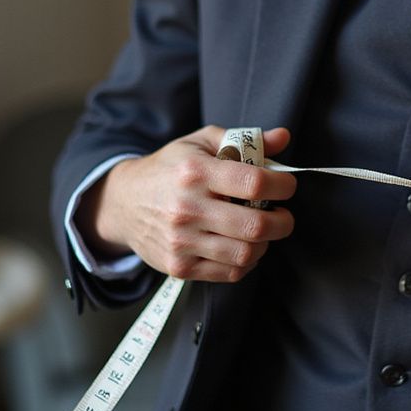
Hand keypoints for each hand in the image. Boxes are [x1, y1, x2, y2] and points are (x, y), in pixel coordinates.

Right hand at [76, 125, 295, 281]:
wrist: (123, 202)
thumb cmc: (170, 168)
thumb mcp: (201, 143)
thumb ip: (244, 139)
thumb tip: (283, 137)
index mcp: (195, 172)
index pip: (254, 183)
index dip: (283, 185)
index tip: (287, 185)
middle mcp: (187, 208)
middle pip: (255, 225)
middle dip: (283, 222)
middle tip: (283, 215)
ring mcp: (181, 241)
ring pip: (244, 253)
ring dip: (266, 243)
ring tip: (263, 231)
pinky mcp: (178, 267)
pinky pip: (228, 273)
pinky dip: (246, 262)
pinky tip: (244, 246)